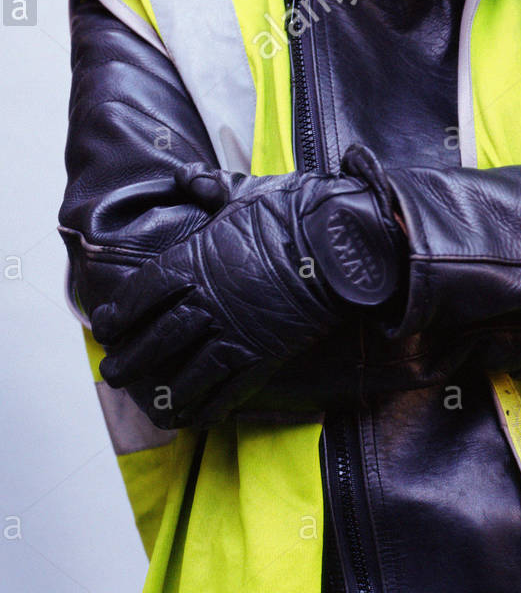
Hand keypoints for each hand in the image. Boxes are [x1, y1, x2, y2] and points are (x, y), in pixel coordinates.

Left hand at [91, 145, 406, 426]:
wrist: (344, 244)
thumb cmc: (295, 212)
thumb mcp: (246, 192)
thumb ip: (209, 187)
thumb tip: (184, 174)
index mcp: (196, 259)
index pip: (143, 292)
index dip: (119, 312)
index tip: (104, 326)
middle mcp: (207, 301)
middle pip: (156, 338)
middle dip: (130, 360)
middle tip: (113, 374)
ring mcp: (235, 332)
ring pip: (187, 372)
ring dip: (165, 392)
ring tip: (151, 407)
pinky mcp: (264, 355)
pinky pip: (229, 389)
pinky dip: (210, 407)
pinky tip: (196, 419)